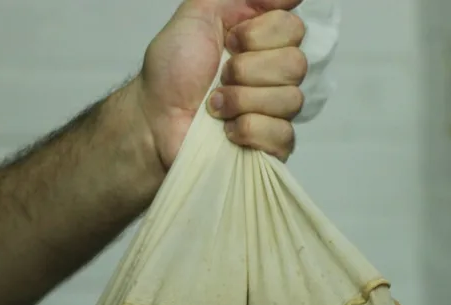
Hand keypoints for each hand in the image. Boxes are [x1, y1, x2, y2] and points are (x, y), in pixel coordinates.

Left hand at [135, 0, 308, 165]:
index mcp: (264, 42)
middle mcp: (276, 75)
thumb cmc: (172, 70)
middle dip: (246, 69)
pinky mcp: (271, 146)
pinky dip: (248, 130)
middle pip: (296, 64)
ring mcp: (276, 112)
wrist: (154, 116)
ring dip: (241, 100)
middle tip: (219, 75)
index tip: (228, 42)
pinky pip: (283, 135)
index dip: (258, 35)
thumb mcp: (199, 13)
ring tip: (215, 105)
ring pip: (290, 100)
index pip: (294, 28)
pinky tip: (227, 130)